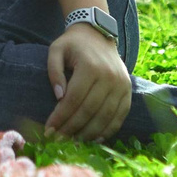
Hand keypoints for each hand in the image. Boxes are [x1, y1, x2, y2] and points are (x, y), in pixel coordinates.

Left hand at [44, 25, 132, 141]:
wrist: (98, 34)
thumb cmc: (73, 44)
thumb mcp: (56, 50)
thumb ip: (54, 71)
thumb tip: (58, 97)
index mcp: (90, 67)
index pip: (74, 99)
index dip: (60, 117)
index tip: (49, 130)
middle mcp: (109, 77)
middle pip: (89, 111)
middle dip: (71, 129)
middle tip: (58, 141)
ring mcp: (122, 85)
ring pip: (105, 117)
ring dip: (89, 133)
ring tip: (73, 142)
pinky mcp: (128, 91)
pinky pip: (120, 116)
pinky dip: (108, 130)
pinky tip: (95, 139)